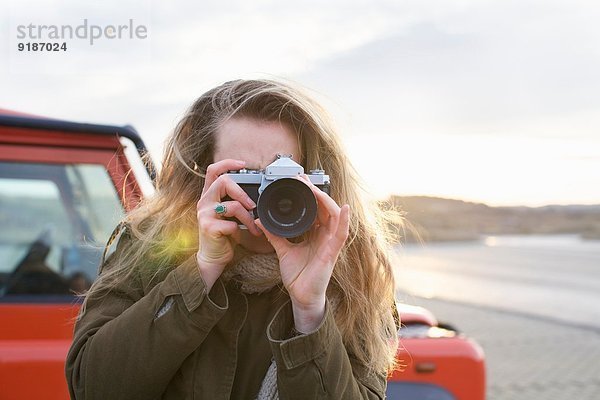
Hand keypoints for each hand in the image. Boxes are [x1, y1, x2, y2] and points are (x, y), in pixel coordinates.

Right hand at [196, 159, 260, 290]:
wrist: (213, 257)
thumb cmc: (223, 234)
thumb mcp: (228, 214)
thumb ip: (235, 201)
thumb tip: (256, 194)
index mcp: (209, 195)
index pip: (213, 170)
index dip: (227, 163)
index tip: (243, 164)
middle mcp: (204, 202)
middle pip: (223, 182)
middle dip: (242, 192)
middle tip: (253, 205)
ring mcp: (205, 214)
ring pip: (232, 206)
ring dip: (248, 217)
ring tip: (254, 225)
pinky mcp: (209, 228)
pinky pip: (231, 224)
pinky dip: (242, 230)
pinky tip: (244, 236)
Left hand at [256, 176, 349, 331]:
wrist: (301, 297)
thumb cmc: (298, 275)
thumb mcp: (283, 251)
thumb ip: (274, 235)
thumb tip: (260, 221)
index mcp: (315, 233)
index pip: (315, 208)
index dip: (309, 193)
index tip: (298, 181)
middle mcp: (325, 235)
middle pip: (325, 207)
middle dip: (315, 191)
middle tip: (302, 179)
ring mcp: (331, 242)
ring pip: (335, 215)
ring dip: (325, 200)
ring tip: (314, 188)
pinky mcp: (333, 252)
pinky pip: (342, 234)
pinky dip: (345, 221)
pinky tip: (345, 209)